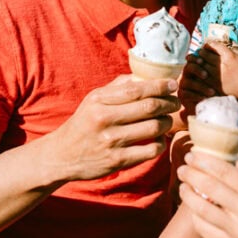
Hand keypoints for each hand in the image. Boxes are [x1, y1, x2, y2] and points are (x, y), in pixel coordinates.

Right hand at [43, 75, 179, 181]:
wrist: (62, 155)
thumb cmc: (83, 123)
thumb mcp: (94, 99)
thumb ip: (118, 86)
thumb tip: (145, 75)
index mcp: (100, 100)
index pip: (137, 89)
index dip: (160, 86)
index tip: (173, 85)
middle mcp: (104, 119)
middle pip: (150, 107)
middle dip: (169, 103)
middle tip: (176, 103)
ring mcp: (111, 141)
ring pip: (154, 128)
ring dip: (167, 123)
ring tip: (168, 120)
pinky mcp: (117, 161)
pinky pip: (150, 151)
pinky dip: (160, 144)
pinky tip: (159, 140)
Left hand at [177, 151, 237, 237]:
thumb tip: (213, 160)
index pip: (225, 171)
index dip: (204, 161)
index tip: (191, 155)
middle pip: (210, 187)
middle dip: (191, 174)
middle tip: (181, 168)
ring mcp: (237, 230)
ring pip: (202, 208)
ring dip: (187, 195)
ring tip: (182, 187)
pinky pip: (203, 228)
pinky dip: (194, 215)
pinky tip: (192, 208)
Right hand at [178, 51, 222, 116]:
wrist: (209, 102)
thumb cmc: (215, 87)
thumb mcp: (216, 77)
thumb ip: (214, 66)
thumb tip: (218, 56)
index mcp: (195, 65)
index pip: (192, 58)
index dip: (195, 58)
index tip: (202, 61)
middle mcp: (187, 73)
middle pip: (188, 67)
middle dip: (197, 70)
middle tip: (206, 75)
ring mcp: (183, 84)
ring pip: (188, 82)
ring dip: (201, 86)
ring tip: (212, 92)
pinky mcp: (182, 94)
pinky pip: (187, 94)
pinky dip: (196, 96)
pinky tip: (205, 98)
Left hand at [196, 41, 237, 98]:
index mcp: (229, 56)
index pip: (213, 46)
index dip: (208, 44)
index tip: (207, 45)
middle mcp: (221, 65)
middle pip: (204, 55)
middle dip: (201, 53)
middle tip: (200, 53)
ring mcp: (217, 77)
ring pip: (201, 67)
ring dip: (198, 64)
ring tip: (198, 63)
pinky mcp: (216, 86)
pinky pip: (202, 79)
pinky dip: (199, 75)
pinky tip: (200, 74)